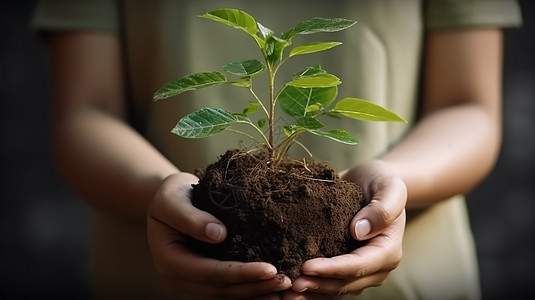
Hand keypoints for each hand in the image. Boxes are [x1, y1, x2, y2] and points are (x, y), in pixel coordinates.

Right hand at [147, 172, 291, 298]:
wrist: (167, 201)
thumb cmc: (170, 196)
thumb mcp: (171, 200)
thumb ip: (190, 217)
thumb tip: (218, 234)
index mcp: (170, 262)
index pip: (211, 273)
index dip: (241, 273)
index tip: (270, 269)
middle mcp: (179, 278)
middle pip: (222, 289)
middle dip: (255, 287)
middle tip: (286, 281)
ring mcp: (191, 281)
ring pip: (227, 294)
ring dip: (257, 292)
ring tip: (285, 287)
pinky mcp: (204, 278)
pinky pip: (229, 288)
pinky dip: (251, 288)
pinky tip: (272, 287)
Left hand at [283, 160, 405, 298]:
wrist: (371, 182)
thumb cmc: (381, 181)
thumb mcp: (389, 187)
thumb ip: (382, 209)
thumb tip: (359, 231)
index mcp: (388, 250)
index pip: (359, 265)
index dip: (333, 269)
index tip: (307, 266)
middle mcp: (376, 267)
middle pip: (345, 283)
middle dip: (318, 284)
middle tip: (291, 283)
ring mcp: (361, 271)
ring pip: (336, 289)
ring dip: (312, 292)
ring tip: (286, 291)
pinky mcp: (345, 268)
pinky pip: (328, 283)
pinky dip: (311, 288)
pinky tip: (290, 288)